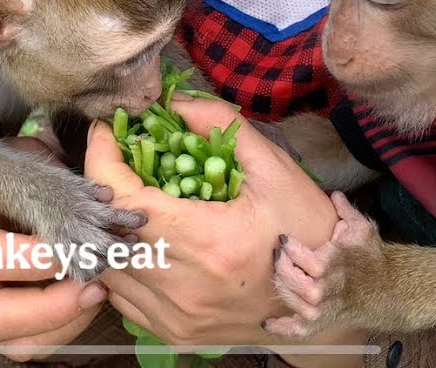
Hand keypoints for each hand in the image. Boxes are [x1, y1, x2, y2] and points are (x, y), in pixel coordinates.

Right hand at [0, 135, 107, 360]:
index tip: (80, 250)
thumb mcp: (23, 159)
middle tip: (95, 286)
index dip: (32, 260)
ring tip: (97, 293)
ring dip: (59, 323)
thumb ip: (53, 172)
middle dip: (48, 307)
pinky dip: (58, 332)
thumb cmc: (10, 172)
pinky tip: (85, 304)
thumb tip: (104, 184)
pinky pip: (20, 346)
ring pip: (4, 339)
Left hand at [81, 95, 340, 347]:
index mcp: (208, 243)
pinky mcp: (176, 333)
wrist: (332, 299)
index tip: (106, 133)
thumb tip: (175, 103)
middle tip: (116, 161)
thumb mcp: (275, 169)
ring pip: (108, 270)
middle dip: (103, 190)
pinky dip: (122, 266)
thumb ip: (223, 127)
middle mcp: (185, 288)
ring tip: (128, 200)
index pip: (124, 199)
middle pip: (106, 234)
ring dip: (108, 229)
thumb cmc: (307, 231)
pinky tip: (142, 242)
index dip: (103, 159)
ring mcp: (177, 317)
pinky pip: (124, 298)